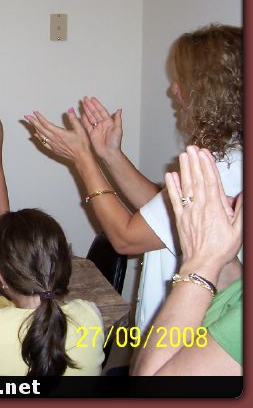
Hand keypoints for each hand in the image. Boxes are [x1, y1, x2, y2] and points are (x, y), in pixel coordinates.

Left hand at [24, 108, 91, 162]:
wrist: (81, 157)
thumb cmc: (81, 144)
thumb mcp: (80, 129)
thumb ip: (74, 119)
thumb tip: (70, 110)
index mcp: (59, 133)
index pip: (46, 124)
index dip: (39, 117)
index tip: (34, 112)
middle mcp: (54, 139)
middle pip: (41, 129)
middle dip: (33, 122)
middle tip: (27, 117)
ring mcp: (53, 144)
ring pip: (41, 135)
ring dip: (34, 128)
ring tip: (30, 123)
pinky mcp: (53, 149)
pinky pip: (43, 142)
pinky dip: (38, 137)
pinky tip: (35, 135)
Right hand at [79, 96, 122, 160]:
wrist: (109, 153)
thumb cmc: (115, 143)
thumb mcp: (118, 130)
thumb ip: (117, 119)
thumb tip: (119, 110)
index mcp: (108, 122)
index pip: (101, 111)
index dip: (97, 104)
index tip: (92, 99)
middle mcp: (102, 124)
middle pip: (95, 112)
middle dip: (90, 105)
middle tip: (85, 99)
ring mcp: (96, 128)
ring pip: (90, 117)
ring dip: (86, 110)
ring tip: (83, 104)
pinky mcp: (91, 133)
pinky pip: (87, 125)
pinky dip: (84, 119)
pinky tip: (82, 114)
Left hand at [165, 146, 241, 273]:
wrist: (201, 263)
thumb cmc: (221, 249)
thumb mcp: (238, 230)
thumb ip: (240, 211)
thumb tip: (241, 194)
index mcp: (215, 208)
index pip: (211, 182)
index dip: (207, 166)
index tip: (205, 153)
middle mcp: (200, 207)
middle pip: (197, 180)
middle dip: (195, 163)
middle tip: (191, 148)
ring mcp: (188, 211)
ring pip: (186, 186)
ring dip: (184, 169)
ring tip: (183, 155)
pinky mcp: (179, 217)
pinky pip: (174, 199)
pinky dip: (172, 186)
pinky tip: (170, 175)